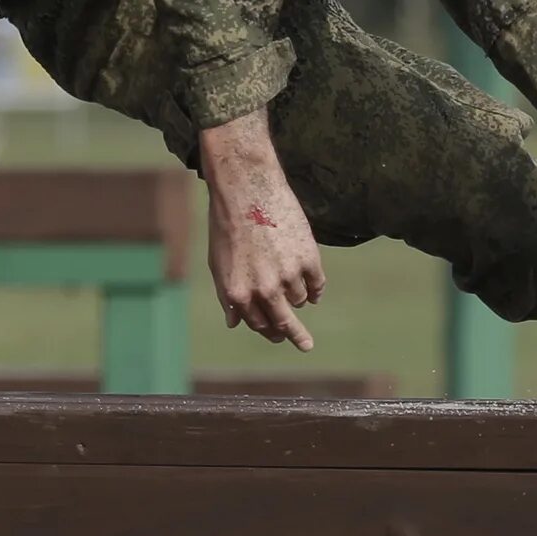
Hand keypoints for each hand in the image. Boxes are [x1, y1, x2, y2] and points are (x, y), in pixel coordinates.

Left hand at [197, 110, 324, 350]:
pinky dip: (315, 288)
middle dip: (294, 336)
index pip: (257, 323)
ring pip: (299, 300)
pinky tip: (313, 288)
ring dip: (296, 296)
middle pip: (284, 323)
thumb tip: (234, 323)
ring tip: (288, 277)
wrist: (248, 190)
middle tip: (306, 345)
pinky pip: (317, 285)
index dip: (267, 330)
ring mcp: (289, 275)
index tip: (277, 335)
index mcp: (239, 292)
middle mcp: (264, 289)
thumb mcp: (219, 264)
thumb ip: (228, 296)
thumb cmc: (228, 226)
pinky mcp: (309, 259)